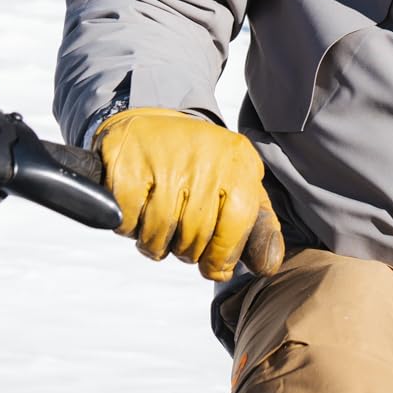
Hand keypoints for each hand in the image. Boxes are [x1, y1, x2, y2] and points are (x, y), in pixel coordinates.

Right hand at [94, 108, 285, 281]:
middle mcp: (204, 156)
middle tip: (179, 234)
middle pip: (195, 237)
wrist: (149, 126)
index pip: (236, 226)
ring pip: (158, 233)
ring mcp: (163, 158)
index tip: (213, 265)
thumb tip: (267, 266)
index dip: (223, 256)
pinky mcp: (125, 163)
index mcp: (239, 163)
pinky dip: (127, 226)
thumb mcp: (238, 187)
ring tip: (156, 222)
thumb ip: (257, 228)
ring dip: (154, 242)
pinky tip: (135, 206)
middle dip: (185, 250)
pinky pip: (126, 221)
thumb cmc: (200, 169)